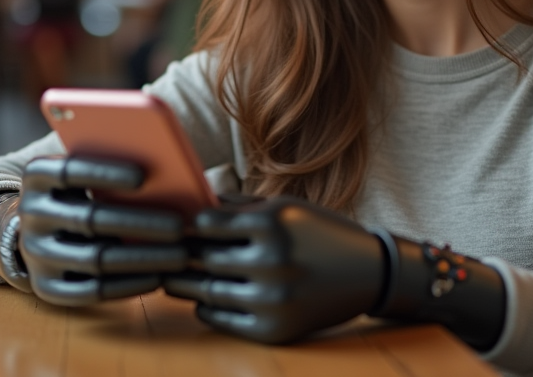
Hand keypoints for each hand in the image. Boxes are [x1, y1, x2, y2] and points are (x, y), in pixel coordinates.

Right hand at [18, 155, 188, 305]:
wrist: (37, 231)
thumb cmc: (79, 193)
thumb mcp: (83, 175)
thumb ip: (112, 168)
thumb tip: (168, 172)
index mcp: (37, 176)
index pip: (69, 170)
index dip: (104, 172)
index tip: (144, 176)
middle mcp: (30, 213)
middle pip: (88, 218)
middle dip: (138, 222)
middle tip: (179, 225)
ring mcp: (35, 253)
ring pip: (93, 258)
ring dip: (141, 257)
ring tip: (180, 255)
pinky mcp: (46, 287)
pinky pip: (90, 291)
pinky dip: (126, 286)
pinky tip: (157, 278)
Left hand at [164, 196, 384, 343]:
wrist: (368, 273)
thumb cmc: (320, 232)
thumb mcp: (285, 207)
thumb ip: (239, 205)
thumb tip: (191, 203)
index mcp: (272, 224)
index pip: (206, 224)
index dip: (189, 225)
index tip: (178, 226)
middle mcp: (271, 261)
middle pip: (203, 258)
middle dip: (183, 255)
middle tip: (164, 253)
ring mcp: (272, 299)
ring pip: (206, 291)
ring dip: (185, 285)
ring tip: (174, 277)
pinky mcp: (274, 329)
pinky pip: (220, 320)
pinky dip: (205, 310)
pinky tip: (203, 300)